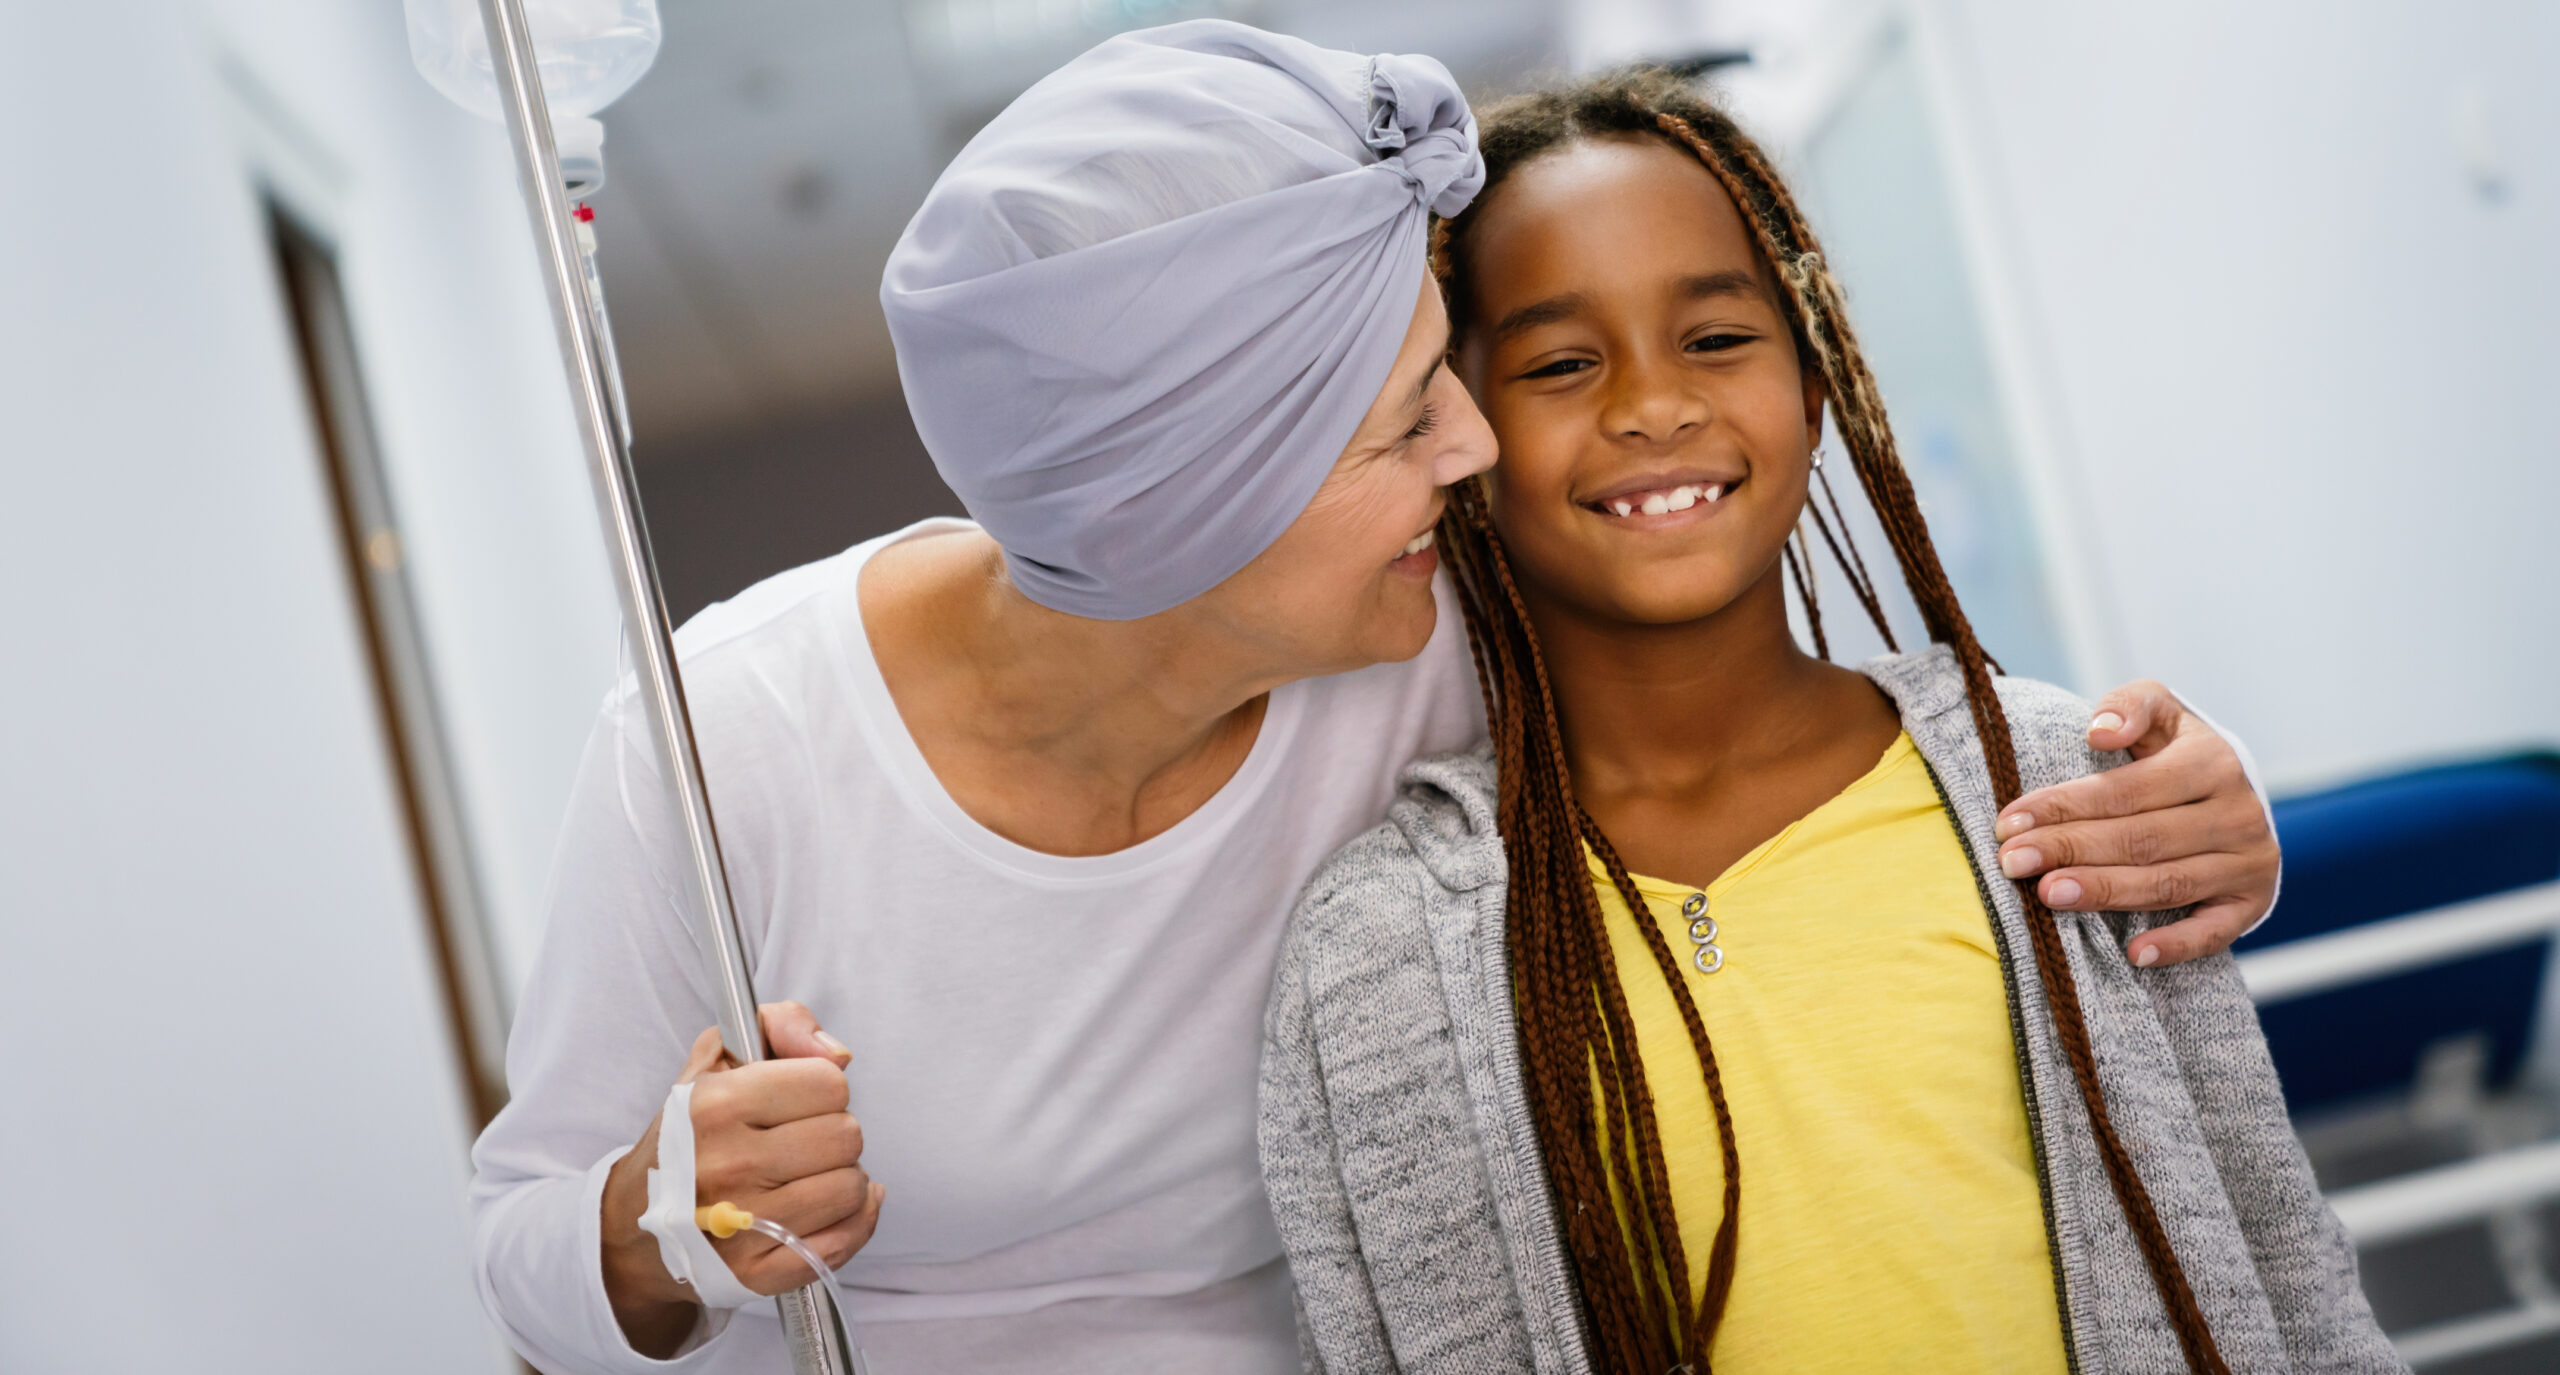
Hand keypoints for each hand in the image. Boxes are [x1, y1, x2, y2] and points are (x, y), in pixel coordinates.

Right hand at [601, 1002, 885, 1353]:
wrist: (635, 1223)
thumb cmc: (688, 1133)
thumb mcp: (716, 1058)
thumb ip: (781, 1024)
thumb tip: (837, 1055)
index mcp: (716, 1106)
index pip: (830, 1082)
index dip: (822, 1086)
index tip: (799, 1099)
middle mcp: (728, 1166)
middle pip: (847, 1136)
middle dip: (833, 1132)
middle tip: (802, 1140)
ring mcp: (743, 1225)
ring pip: (850, 1188)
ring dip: (841, 1177)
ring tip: (808, 1174)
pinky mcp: (757, 1273)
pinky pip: (842, 1242)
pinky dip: (850, 1222)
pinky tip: (827, 1207)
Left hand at [1992, 681, 2278, 969]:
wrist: (2234, 794)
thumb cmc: (2176, 752)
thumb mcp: (2160, 711)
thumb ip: (2129, 706)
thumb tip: (2098, 731)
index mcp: (2212, 762)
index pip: (2125, 790)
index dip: (2064, 806)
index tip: (2008, 822)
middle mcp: (2237, 813)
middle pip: (2141, 838)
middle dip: (2069, 850)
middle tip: (2013, 862)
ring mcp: (2249, 862)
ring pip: (2167, 883)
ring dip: (2105, 892)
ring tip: (2048, 894)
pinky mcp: (2250, 903)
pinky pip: (2215, 931)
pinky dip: (2178, 945)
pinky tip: (2135, 954)